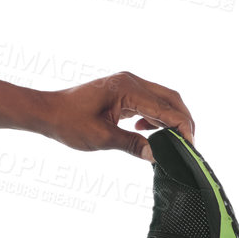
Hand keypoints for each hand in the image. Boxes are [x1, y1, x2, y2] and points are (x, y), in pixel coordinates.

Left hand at [41, 71, 195, 160]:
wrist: (46, 111)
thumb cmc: (68, 122)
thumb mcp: (101, 137)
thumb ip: (132, 144)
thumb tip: (158, 156)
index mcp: (127, 88)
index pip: (166, 108)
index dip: (182, 128)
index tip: (191, 147)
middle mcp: (130, 81)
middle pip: (170, 99)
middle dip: (183, 121)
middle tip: (189, 145)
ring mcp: (127, 84)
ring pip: (162, 99)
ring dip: (170, 119)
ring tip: (172, 142)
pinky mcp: (123, 91)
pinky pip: (149, 101)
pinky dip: (156, 116)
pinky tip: (147, 131)